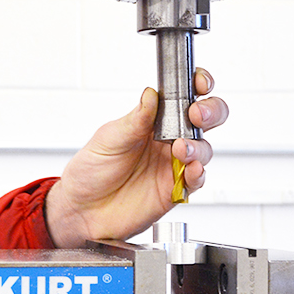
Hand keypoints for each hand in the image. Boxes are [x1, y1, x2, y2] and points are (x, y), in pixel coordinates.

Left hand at [45, 69, 227, 247]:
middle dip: (211, 111)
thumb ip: (135, 119)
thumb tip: (151, 94)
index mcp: (153, 121)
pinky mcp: (175, 189)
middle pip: (206, 119)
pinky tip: (190, 170)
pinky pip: (197, 180)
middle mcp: (168, 140)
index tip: (199, 83)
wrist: (82, 209)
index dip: (197, 85)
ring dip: (197, 146)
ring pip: (203, 148)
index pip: (184, 97)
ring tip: (179, 149)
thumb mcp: (109, 138)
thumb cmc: (91, 171)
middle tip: (196, 114)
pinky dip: (198, 173)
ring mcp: (173, 164)